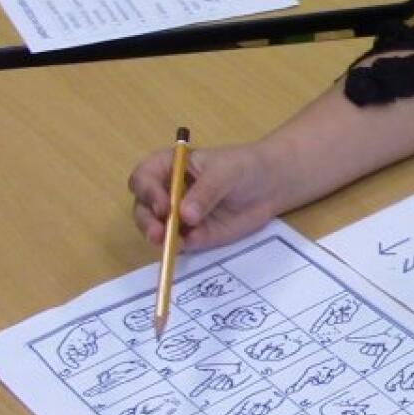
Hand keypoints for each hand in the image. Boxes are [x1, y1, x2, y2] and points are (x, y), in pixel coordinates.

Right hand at [128, 142, 280, 250]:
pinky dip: (178, 247)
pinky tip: (189, 245)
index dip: (147, 191)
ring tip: (171, 242)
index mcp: (168, 167)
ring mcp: (177, 216)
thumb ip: (206, 192)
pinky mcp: (192, 235)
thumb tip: (185, 215)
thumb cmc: (244, 167)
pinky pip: (179, 244)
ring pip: (156, 229)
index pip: (143, 178)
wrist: (270, 185)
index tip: (163, 205)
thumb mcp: (226, 172)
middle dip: (147, 221)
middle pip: (143, 208)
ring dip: (159, 237)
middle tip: (159, 233)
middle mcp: (166, 192)